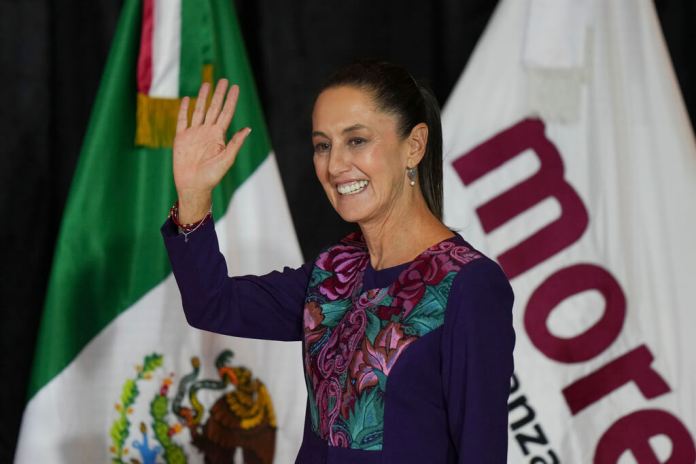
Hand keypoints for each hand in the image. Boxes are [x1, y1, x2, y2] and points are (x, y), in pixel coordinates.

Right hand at [173, 79, 251, 222]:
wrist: (193, 186)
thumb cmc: (212, 176)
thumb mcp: (226, 160)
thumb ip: (235, 144)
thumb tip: (248, 129)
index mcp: (219, 136)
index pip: (226, 113)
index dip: (231, 100)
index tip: (236, 87)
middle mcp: (207, 132)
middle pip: (214, 108)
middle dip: (219, 94)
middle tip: (224, 80)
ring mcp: (194, 134)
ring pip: (199, 111)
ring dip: (203, 97)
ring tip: (208, 84)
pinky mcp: (181, 138)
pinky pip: (182, 120)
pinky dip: (184, 109)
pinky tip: (188, 99)